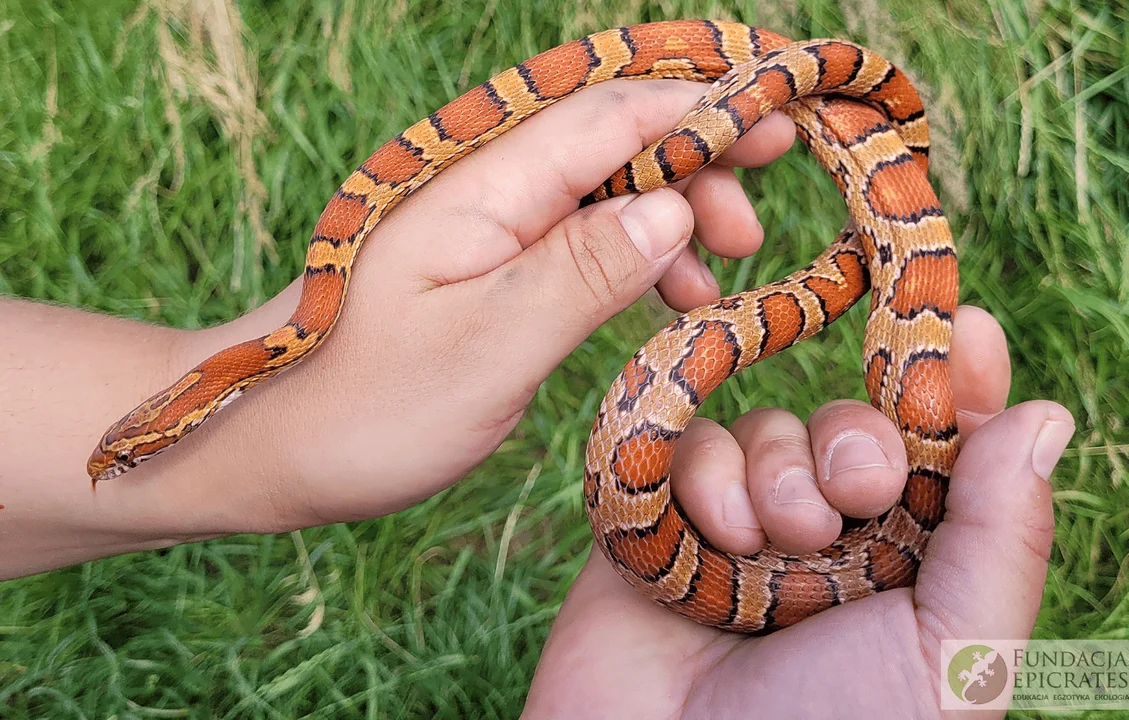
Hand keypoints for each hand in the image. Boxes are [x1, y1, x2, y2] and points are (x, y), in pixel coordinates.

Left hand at [100, 79, 795, 532]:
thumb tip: (674, 208)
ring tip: (725, 271)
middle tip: (757, 225)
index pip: (611, 115)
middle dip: (697, 165)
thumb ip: (582, 273)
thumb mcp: (487, 347)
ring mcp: (485, 228)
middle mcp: (487, 189)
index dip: (702, 109)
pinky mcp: (485, 270)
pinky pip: (577, 241)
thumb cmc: (364, 405)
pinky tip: (667, 297)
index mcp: (483, 186)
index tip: (783, 116)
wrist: (268, 442)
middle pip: (613, 141)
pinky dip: (631, 259)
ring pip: (602, 192)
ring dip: (670, 217)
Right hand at [522, 308, 1073, 719]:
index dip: (957, 383)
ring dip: (776, 473)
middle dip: (858, 442)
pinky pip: (690, 445)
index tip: (968, 330)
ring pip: (770, 428)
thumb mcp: (946, 655)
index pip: (946, 450)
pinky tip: (709, 536)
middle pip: (855, 425)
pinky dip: (704, 475)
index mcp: (910, 565)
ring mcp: (744, 526)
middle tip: (862, 494)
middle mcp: (832, 538)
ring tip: (769, 547)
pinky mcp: (663, 517)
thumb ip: (999, 538)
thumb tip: (1046, 413)